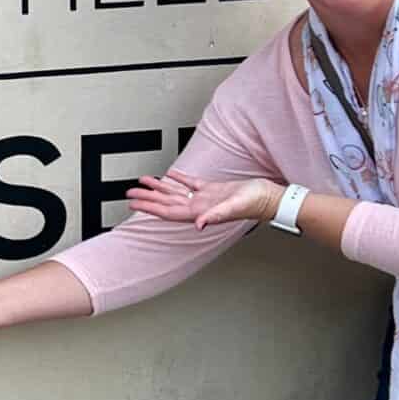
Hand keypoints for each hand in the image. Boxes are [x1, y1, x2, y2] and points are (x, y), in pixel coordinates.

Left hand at [125, 171, 282, 228]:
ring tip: (143, 181)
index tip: (134, 203)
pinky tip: (171, 174)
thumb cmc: (254, 203)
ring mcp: (204, 198)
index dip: (149, 207)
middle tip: (130, 192)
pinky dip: (179, 179)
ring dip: (159, 188)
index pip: (167, 210)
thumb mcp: (233, 207)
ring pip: (175, 193)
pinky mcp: (213, 189)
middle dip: (147, 197)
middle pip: (166, 202)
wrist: (268, 197)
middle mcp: (198, 206)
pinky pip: (191, 184)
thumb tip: (198, 224)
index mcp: (199, 211)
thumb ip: (215, 216)